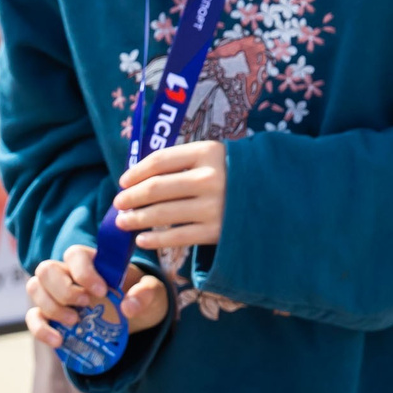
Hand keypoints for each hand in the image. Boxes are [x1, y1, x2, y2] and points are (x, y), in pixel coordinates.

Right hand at [24, 244, 167, 352]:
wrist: (136, 318)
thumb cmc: (140, 296)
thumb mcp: (152, 292)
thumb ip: (145, 293)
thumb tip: (128, 307)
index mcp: (91, 261)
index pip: (74, 255)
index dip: (83, 272)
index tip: (101, 291)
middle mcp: (67, 273)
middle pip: (46, 270)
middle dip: (63, 289)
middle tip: (85, 305)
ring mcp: (56, 294)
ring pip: (35, 289)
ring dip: (51, 307)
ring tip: (74, 322)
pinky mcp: (50, 316)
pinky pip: (33, 317)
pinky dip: (41, 329)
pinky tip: (58, 341)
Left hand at [112, 140, 226, 251]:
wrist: (275, 197)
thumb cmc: (233, 175)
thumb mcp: (213, 157)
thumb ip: (181, 162)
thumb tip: (136, 177)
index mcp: (207, 152)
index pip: (159, 161)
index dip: (135, 172)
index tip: (122, 182)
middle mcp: (209, 177)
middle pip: (155, 188)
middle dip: (130, 198)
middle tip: (118, 204)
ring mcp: (214, 205)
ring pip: (161, 213)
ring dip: (136, 219)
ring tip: (122, 222)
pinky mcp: (216, 231)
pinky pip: (176, 237)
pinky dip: (154, 239)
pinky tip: (141, 239)